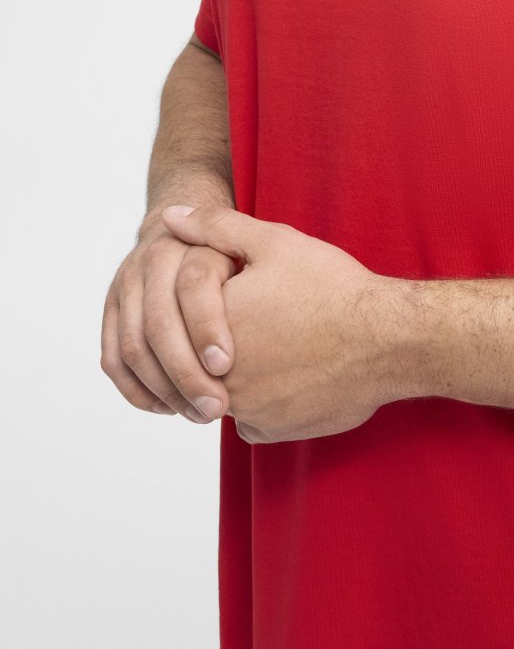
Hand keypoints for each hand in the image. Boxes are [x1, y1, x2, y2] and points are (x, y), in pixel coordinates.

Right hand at [101, 209, 238, 422]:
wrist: (185, 233)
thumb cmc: (233, 250)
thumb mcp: (254, 243)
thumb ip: (255, 256)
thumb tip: (266, 289)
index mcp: (186, 243)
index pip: (193, 285)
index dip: (207, 327)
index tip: (228, 366)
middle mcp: (148, 264)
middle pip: (158, 324)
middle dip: (186, 373)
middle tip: (217, 407)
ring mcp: (125, 289)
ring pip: (133, 347)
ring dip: (165, 389)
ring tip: (201, 414)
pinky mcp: (112, 313)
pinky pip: (113, 360)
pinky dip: (138, 390)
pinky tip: (170, 408)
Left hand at [158, 204, 414, 443]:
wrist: (387, 338)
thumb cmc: (333, 288)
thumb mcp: (275, 243)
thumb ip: (217, 227)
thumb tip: (171, 216)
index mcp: (211, 326)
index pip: (185, 315)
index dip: (216, 301)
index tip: (245, 294)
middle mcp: (218, 375)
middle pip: (201, 354)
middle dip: (224, 338)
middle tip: (267, 318)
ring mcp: (244, 408)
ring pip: (225, 388)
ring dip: (243, 370)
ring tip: (283, 342)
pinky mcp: (271, 429)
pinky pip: (252, 417)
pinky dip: (266, 399)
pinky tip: (294, 372)